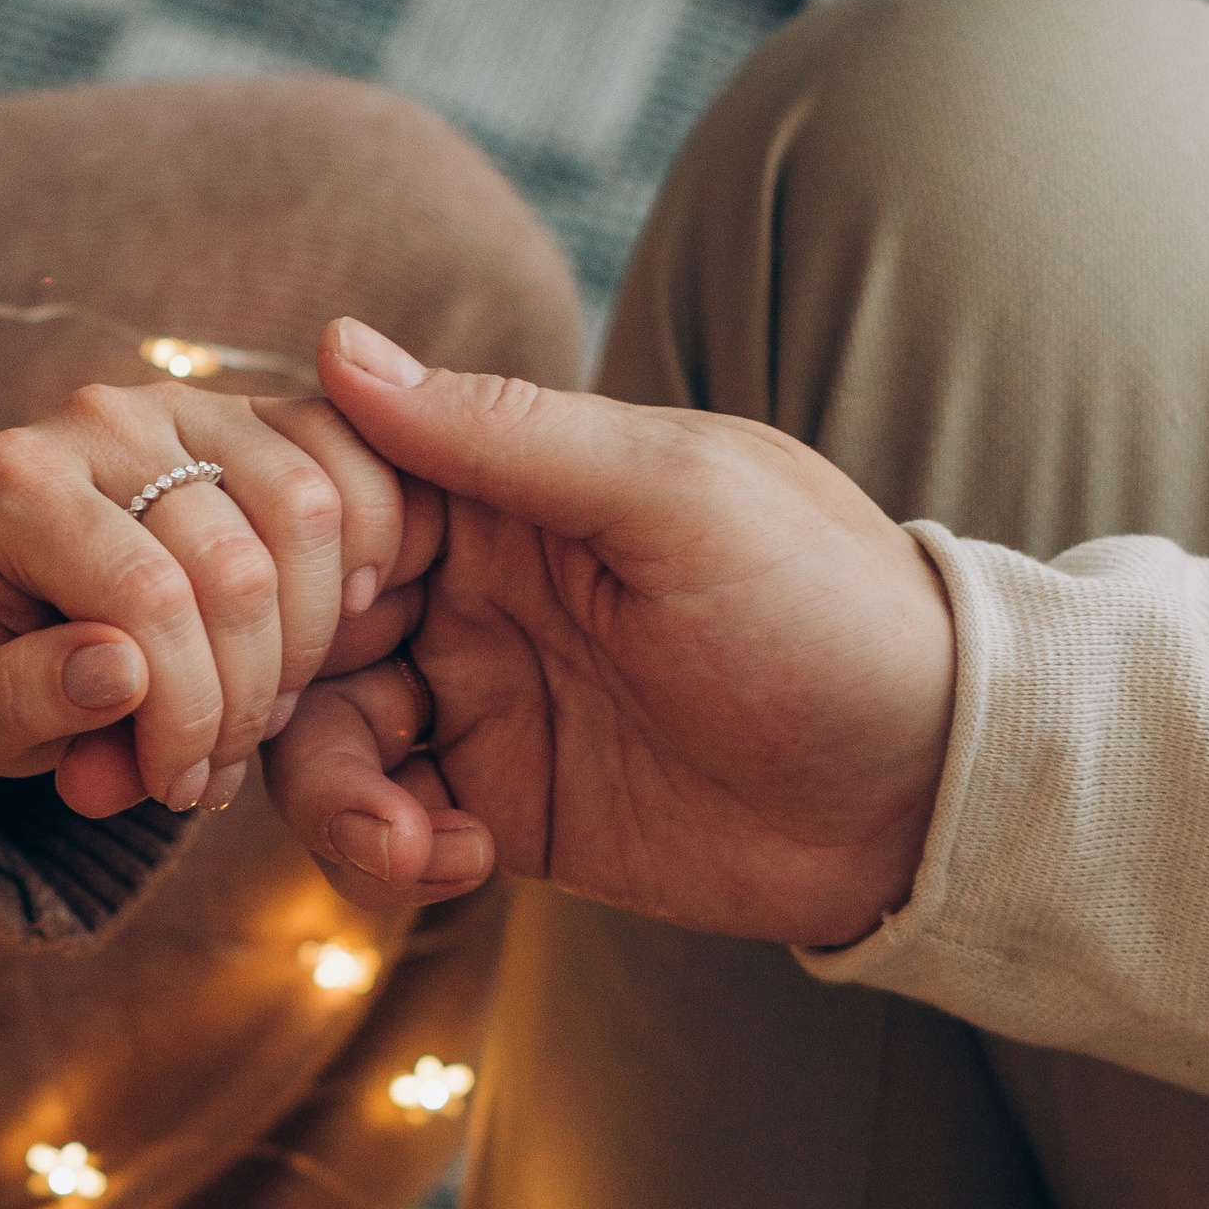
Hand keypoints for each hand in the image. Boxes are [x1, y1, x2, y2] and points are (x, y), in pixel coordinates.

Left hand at [0, 380, 440, 820]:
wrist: (7, 584)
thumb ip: (23, 697)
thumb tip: (120, 674)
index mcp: (17, 486)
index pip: (147, 599)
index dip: (186, 713)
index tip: (176, 786)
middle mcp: (103, 421)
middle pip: (236, 566)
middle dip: (246, 698)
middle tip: (219, 768)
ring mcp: (186, 406)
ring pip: (305, 509)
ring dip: (309, 639)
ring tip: (263, 710)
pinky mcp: (253, 410)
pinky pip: (348, 454)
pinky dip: (370, 540)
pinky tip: (338, 619)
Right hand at [265, 321, 957, 949]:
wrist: (930, 791)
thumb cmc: (829, 611)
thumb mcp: (673, 499)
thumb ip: (504, 432)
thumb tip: (337, 345)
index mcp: (505, 486)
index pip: (328, 488)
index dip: (285, 551)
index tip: (310, 612)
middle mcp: (473, 588)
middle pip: (297, 626)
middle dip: (277, 692)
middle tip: (318, 747)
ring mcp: (482, 701)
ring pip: (318, 739)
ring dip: (334, 797)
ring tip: (415, 843)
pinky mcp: (501, 808)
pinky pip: (382, 828)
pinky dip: (387, 852)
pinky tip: (466, 863)